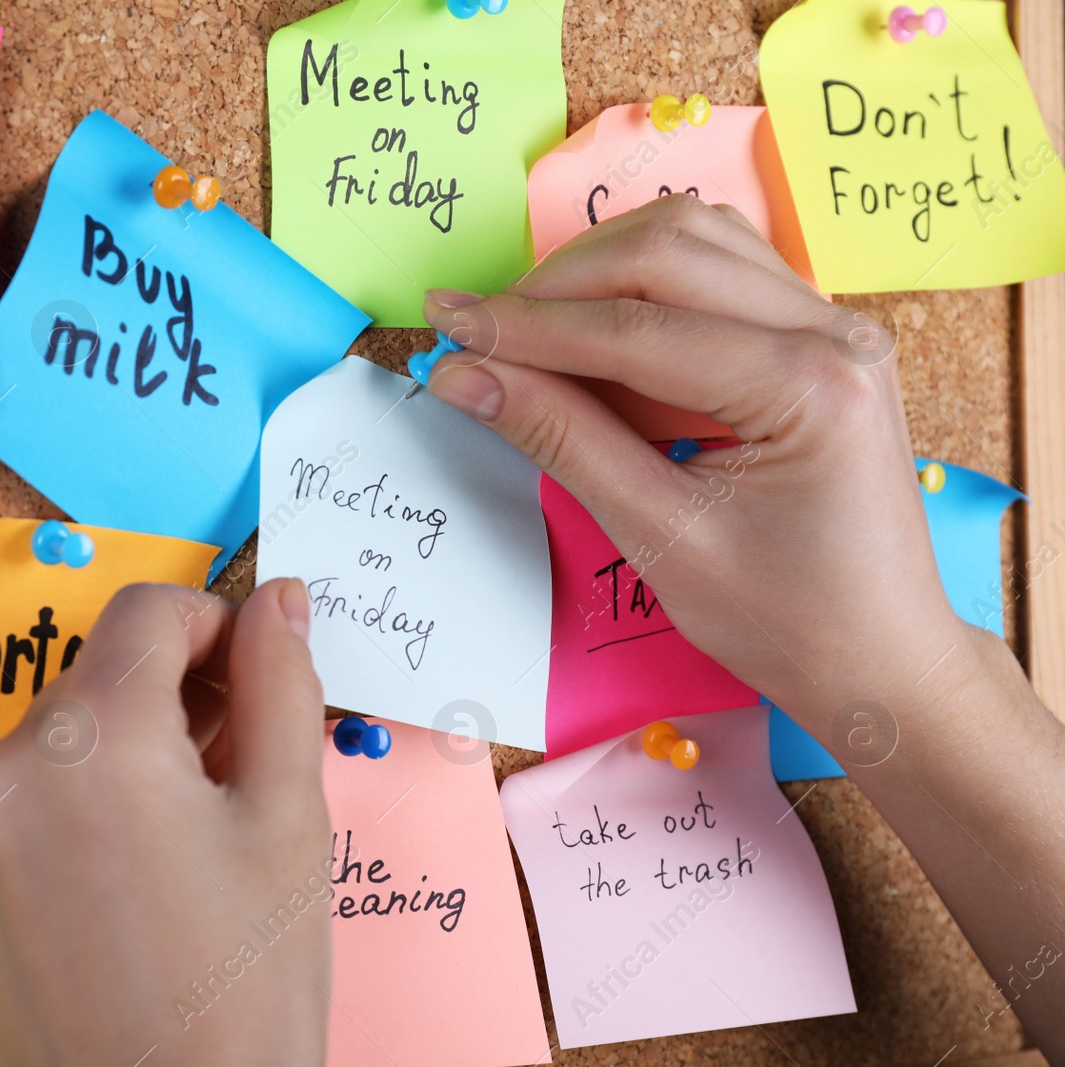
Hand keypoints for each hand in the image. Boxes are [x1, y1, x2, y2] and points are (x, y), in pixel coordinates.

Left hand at [0, 579, 332, 1066]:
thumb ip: (281, 686)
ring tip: (195, 838)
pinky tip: (136, 885)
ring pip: (63, 746)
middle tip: (246, 764)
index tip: (256, 673)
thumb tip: (277, 603)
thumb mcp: (288, 819)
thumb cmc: (241, 992)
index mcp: (92, 737)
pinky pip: (25, 812)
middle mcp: (8, 772)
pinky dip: (80, 817)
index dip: (218, 626)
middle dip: (178, 698)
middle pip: (102, 677)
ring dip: (129, 758)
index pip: (149, 610)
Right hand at [422, 194, 968, 733]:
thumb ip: (562, 440)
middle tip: (476, 330)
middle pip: (666, 250)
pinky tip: (596, 341)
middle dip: (557, 286)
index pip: (637, 327)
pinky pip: (717, 272)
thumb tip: (466, 376)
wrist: (877, 657)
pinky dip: (643, 290)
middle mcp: (834, 333)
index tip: (447, 325)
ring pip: (692, 241)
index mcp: (810, 386)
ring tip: (531, 335)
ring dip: (598, 274)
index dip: (527, 325)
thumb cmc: (785, 620)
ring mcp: (832, 327)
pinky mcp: (815, 337)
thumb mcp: (661, 538)